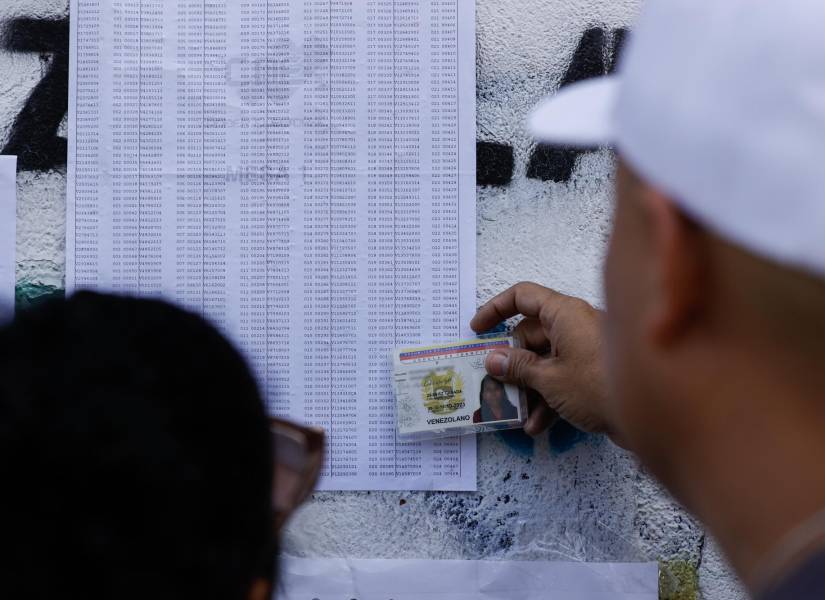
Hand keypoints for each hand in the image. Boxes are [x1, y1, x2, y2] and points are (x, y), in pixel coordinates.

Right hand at [471, 282, 618, 442]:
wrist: (652, 416)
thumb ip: (518, 367)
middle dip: (511, 363)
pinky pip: (562, 378)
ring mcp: (586, 349)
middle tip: (494, 383)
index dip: (496, 309)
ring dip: (528, 387)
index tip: (478, 329)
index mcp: (565, 314)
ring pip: (545, 360)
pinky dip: (548, 398)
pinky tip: (538, 425)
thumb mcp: (549, 378)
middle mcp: (575, 325)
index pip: (523, 296)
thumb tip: (493, 359)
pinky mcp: (594, 372)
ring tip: (515, 412)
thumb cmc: (600, 386)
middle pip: (531, 335)